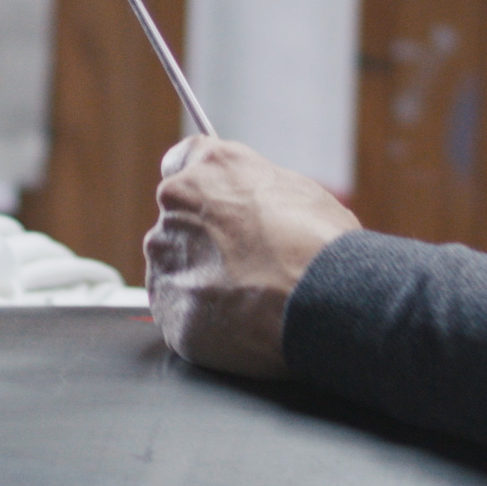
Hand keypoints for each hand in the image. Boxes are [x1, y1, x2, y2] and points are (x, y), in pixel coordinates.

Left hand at [144, 137, 358, 379]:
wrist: (320, 299)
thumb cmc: (320, 243)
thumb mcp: (298, 191)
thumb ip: (255, 193)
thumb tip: (252, 205)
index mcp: (208, 170)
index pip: (181, 162)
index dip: (200, 187)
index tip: (213, 203)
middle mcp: (175, 209)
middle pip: (178, 224)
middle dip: (205, 243)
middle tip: (247, 265)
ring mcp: (166, 261)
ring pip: (176, 271)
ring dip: (201, 283)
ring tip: (248, 299)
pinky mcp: (167, 310)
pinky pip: (179, 314)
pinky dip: (202, 321)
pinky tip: (239, 323)